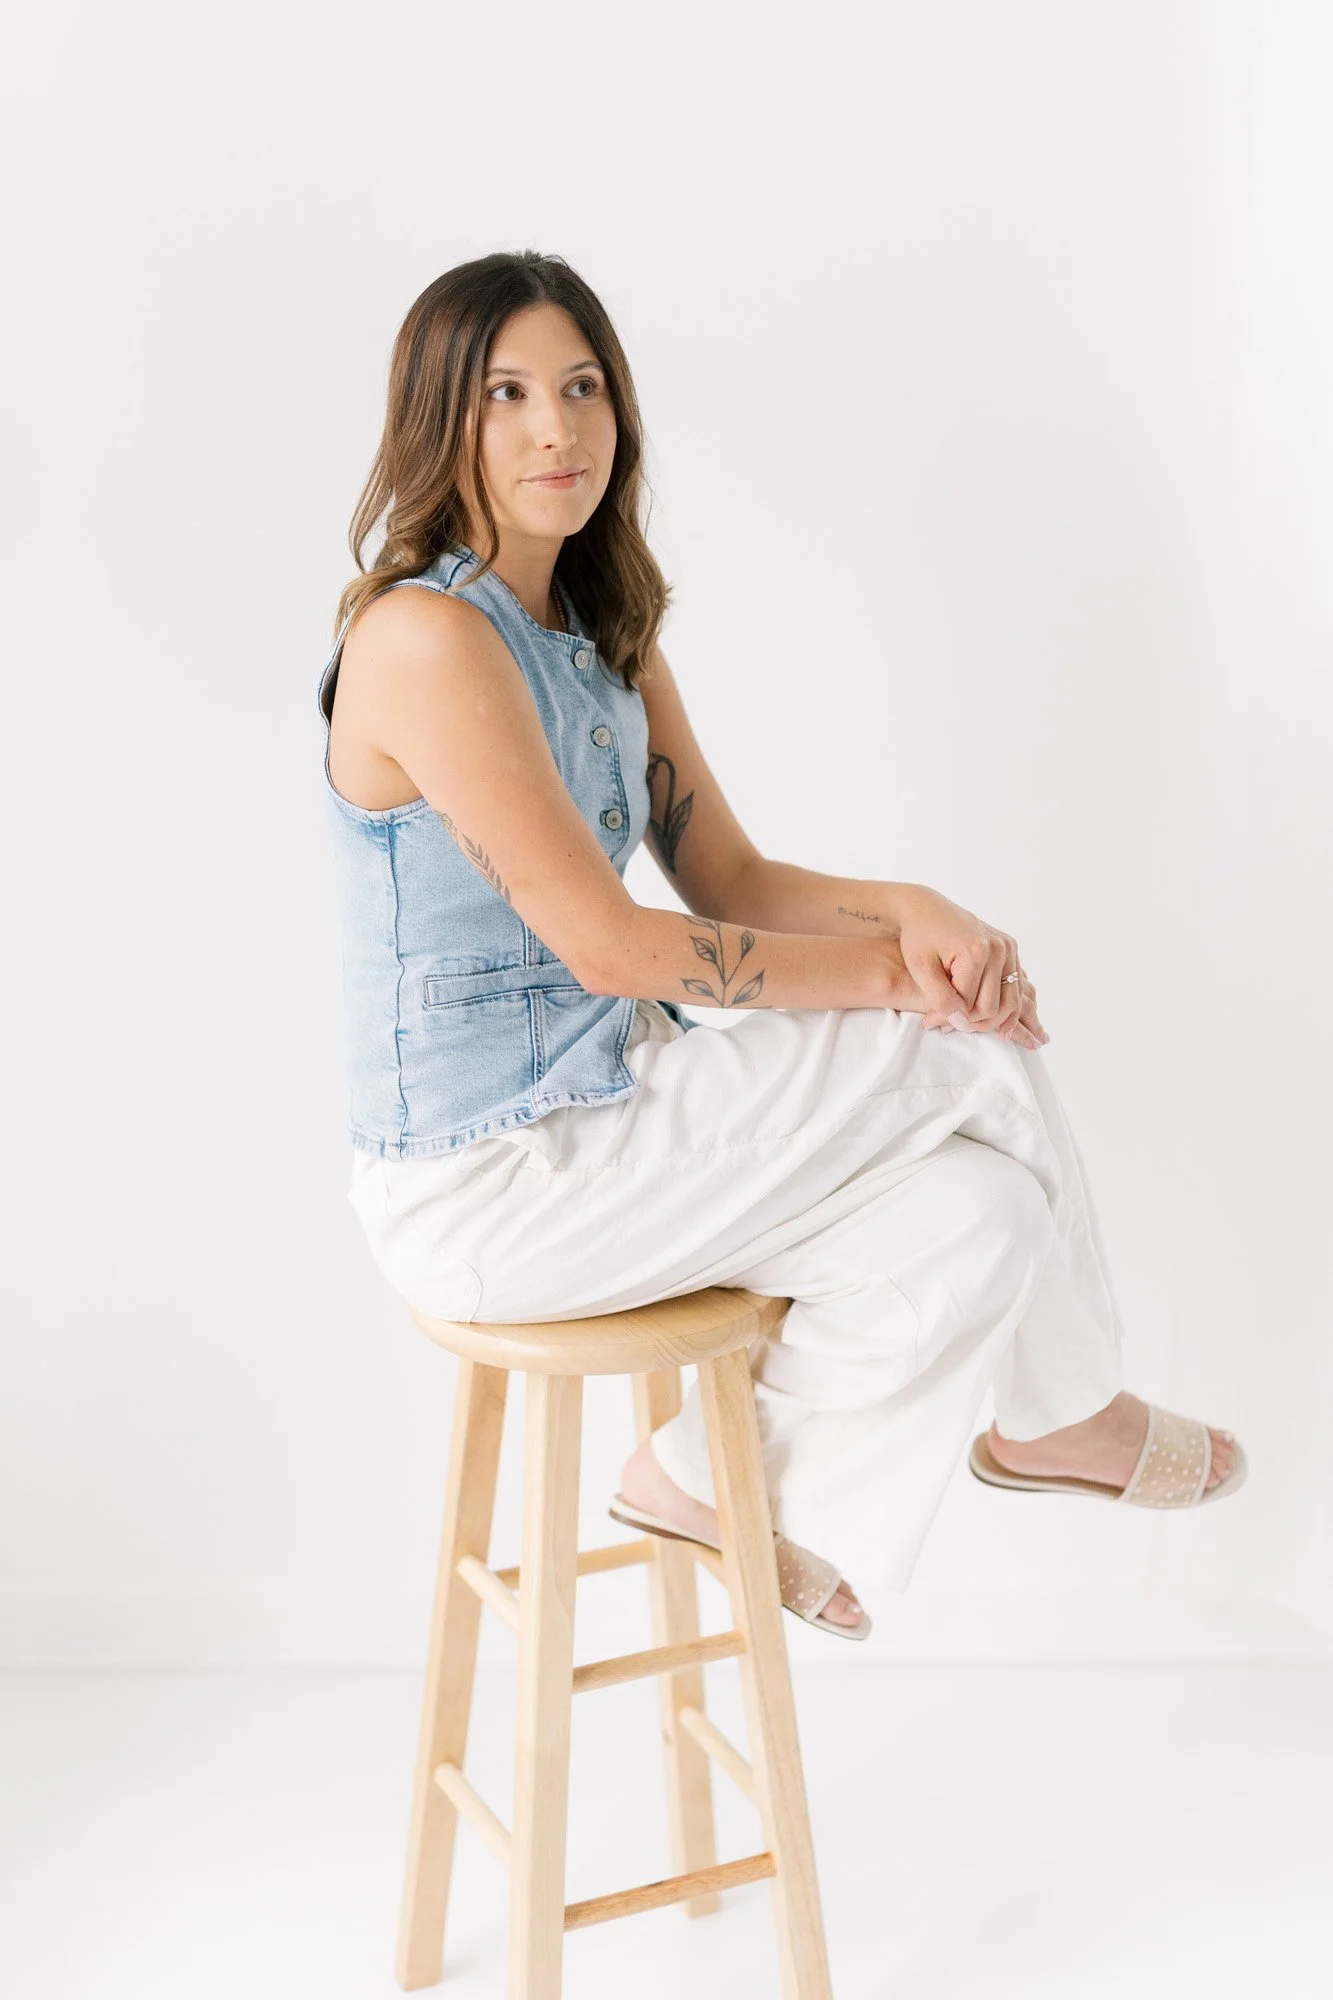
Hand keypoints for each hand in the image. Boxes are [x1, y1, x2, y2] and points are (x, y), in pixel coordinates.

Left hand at [895, 887, 1049, 1048]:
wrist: (926, 909)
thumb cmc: (919, 937)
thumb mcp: (921, 969)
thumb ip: (940, 998)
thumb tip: (961, 1022)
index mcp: (976, 951)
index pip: (970, 1004)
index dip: (950, 1018)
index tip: (930, 1022)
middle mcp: (998, 948)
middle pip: (993, 1006)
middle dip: (970, 1022)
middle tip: (947, 1026)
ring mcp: (1008, 948)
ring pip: (1010, 1001)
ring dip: (990, 1020)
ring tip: (966, 1026)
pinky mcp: (1010, 949)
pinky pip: (1015, 988)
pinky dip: (1006, 1008)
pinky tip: (996, 1024)